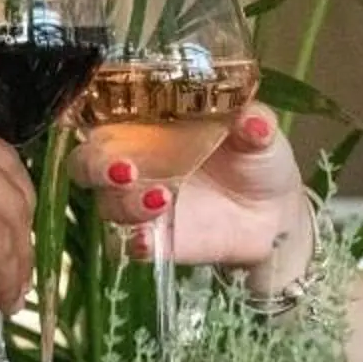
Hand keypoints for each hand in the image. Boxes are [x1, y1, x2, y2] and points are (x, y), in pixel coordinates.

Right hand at [71, 108, 306, 269]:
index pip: (106, 116)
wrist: (274, 214)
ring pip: (107, 204)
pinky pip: (129, 245)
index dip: (101, 118)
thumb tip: (253, 120)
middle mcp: (134, 162)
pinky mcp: (154, 240)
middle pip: (87, 164)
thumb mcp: (260, 134)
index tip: (117, 122)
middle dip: (97, 166)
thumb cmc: (255, 158)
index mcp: (149, 125)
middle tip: (125, 170)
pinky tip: (149, 240)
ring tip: (163, 198)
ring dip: (126, 203)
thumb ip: (253, 124)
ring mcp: (139, 204)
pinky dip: (135, 243)